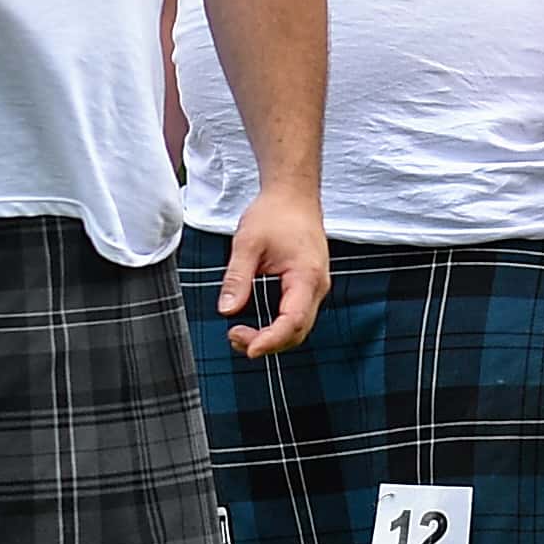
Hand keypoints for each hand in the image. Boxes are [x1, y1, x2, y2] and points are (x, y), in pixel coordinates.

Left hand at [219, 191, 329, 358]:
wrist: (293, 195)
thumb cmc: (275, 213)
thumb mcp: (248, 242)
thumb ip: (237, 278)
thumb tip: (226, 309)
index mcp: (306, 276)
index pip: (292, 321)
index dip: (270, 340)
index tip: (248, 349)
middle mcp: (317, 286)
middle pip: (297, 331)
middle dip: (267, 343)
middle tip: (234, 337)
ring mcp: (315, 287)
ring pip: (298, 327)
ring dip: (272, 338)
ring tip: (240, 334)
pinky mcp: (308, 286)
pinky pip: (297, 316)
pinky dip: (277, 327)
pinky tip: (257, 326)